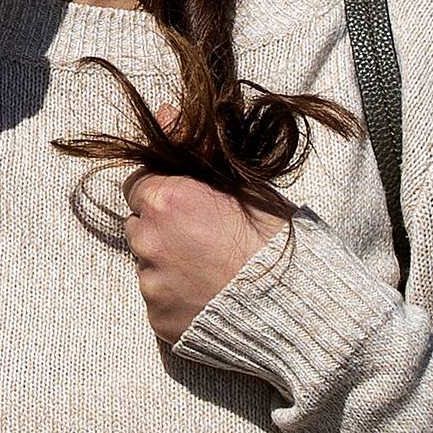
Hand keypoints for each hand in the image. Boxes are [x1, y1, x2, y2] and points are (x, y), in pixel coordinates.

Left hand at [124, 113, 285, 342]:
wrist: (295, 306)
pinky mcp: (159, 319)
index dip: (164, 192)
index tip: (189, 202)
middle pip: (138, 226)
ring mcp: (151, 284)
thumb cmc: (274, 239)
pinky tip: (210, 296)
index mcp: (166, 201)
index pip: (137, 185)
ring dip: (169, 263)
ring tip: (212, 271)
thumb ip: (194, 149)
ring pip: (148, 264)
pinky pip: (160, 300)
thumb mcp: (242, 183)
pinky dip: (177, 296)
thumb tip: (162, 113)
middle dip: (162, 228)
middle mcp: (148, 241)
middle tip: (203, 238)